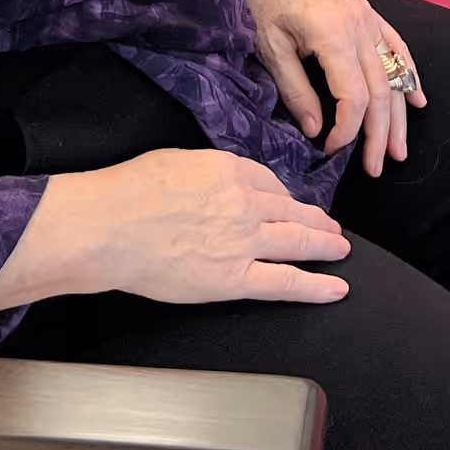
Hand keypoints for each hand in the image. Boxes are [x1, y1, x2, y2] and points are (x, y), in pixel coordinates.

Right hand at [56, 149, 350, 304]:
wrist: (110, 226)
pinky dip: (315, 286)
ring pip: (297, 242)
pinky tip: (334, 288)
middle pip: (292, 211)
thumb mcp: (176, 161)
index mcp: (230, 170)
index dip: (283, 196)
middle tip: (332, 227)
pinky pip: (285, 282)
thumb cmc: (129, 191)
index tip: (290, 204)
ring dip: (324, 245)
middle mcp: (245, 203)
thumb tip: (217, 183)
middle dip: (315, 220)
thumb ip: (208, 172)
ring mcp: (244, 242)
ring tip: (340, 250)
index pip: (269, 183)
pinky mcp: (234, 278)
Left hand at [244, 0, 425, 175]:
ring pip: (394, 75)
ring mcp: (369, 20)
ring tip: (399, 150)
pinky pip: (398, 48)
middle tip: (376, 168)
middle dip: (379, 134)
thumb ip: (295, 91)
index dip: (347, 130)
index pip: (353, 97)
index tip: (331, 149)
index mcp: (334, 37)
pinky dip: (410, 76)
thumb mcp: (270, 48)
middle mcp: (360, 29)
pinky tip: (418, 101)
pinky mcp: (370, 15)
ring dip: (399, 116)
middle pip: (380, 92)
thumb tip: (315, 130)